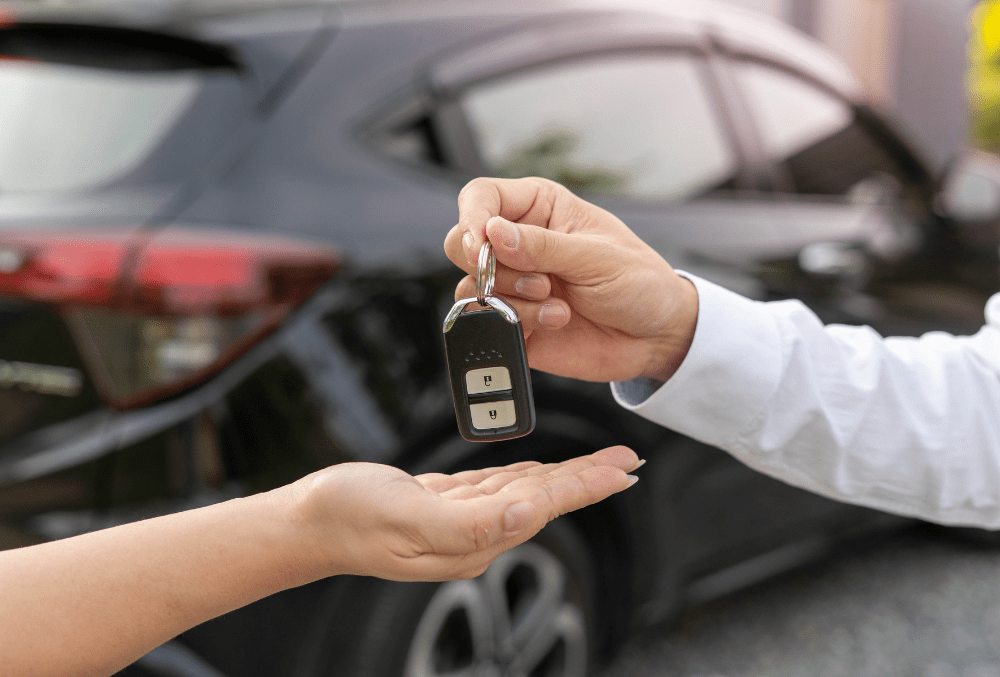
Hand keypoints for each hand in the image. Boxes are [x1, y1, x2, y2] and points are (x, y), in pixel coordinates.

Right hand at [290, 446, 640, 580]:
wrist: (309, 522)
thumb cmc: (349, 519)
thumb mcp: (407, 518)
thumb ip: (469, 523)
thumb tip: (527, 516)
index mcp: (471, 540)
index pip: (542, 507)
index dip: (585, 486)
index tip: (622, 472)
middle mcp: (473, 535)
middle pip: (544, 500)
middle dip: (588, 479)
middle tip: (628, 461)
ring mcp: (459, 521)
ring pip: (525, 491)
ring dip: (564, 475)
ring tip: (598, 464)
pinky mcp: (444, 504)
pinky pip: (496, 486)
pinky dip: (524, 473)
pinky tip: (540, 470)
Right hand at [444, 177, 698, 382]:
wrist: (656, 336)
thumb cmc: (639, 282)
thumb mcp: (597, 257)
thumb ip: (542, 246)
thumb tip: (492, 233)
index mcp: (539, 208)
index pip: (481, 196)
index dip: (472, 217)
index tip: (482, 243)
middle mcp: (519, 242)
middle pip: (461, 243)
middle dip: (490, 266)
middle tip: (536, 280)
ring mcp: (514, 284)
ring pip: (471, 286)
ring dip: (512, 298)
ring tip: (556, 302)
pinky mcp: (513, 321)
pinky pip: (488, 322)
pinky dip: (519, 323)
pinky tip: (556, 320)